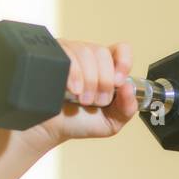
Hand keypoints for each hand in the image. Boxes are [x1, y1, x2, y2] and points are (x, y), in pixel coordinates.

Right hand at [19, 40, 139, 150]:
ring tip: (81, 100)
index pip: (121, 50)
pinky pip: (66, 55)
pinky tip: (72, 89)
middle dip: (103, 81)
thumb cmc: (77, 122)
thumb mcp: (110, 122)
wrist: (49, 129)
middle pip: (102, 53)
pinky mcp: (52, 55)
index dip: (123, 62)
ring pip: (85, 52)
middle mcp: (88, 57)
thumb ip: (127, 108)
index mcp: (106, 68)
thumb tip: (129, 87)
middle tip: (95, 101)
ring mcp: (69, 53)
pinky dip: (73, 74)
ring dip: (88, 81)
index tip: (118, 82)